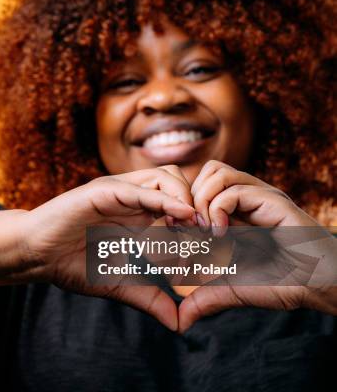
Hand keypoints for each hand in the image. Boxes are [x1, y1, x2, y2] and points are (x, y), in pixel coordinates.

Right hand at [21, 166, 195, 330]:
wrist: (36, 255)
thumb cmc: (70, 265)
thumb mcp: (118, 283)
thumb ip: (149, 298)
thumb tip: (180, 324)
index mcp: (138, 216)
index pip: (181, 206)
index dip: (200, 224)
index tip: (213, 248)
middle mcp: (133, 199)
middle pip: (181, 184)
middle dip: (200, 207)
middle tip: (210, 235)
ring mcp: (119, 191)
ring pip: (167, 177)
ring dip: (186, 199)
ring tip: (194, 226)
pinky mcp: (104, 191)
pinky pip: (141, 188)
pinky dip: (165, 199)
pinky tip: (181, 216)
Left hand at [178, 160, 336, 332]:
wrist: (319, 286)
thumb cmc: (279, 285)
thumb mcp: (230, 291)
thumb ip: (203, 300)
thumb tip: (180, 323)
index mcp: (235, 211)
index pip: (197, 188)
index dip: (180, 209)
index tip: (176, 236)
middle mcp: (246, 198)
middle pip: (204, 173)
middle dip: (187, 200)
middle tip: (187, 231)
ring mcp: (259, 196)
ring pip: (215, 172)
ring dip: (201, 201)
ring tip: (205, 232)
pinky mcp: (272, 200)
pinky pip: (232, 190)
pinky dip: (217, 210)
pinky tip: (220, 235)